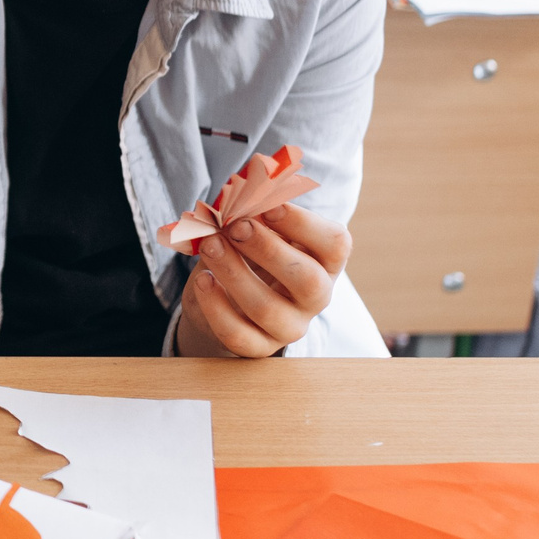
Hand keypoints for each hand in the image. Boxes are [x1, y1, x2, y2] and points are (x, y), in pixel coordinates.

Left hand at [172, 194, 350, 357]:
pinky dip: (217, 308)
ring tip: (209, 245)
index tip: (268, 207)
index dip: (304, 224)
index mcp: (324, 261)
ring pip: (268, 309)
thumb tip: (243, 191)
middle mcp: (315, 298)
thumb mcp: (255, 228)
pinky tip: (202, 281)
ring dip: (234, 273)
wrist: (226, 298)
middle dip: (269, 250)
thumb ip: (255, 210)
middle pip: (309, 281)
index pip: (335, 245)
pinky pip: (239, 335)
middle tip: (235, 227)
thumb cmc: (247, 253)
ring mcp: (288, 326)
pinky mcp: (257, 347)